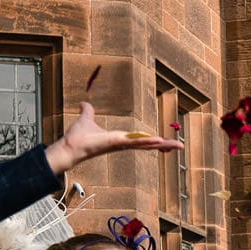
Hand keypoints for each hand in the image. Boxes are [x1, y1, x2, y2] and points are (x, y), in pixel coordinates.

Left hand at [44, 102, 182, 175]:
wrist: (70, 146)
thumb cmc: (78, 137)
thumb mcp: (86, 118)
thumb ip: (87, 111)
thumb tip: (84, 103)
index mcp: (120, 139)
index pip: (141, 140)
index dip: (154, 141)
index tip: (165, 141)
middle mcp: (124, 143)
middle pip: (149, 144)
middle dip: (165, 145)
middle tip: (180, 146)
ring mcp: (122, 144)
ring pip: (146, 144)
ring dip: (162, 145)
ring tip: (178, 145)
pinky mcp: (117, 143)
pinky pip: (135, 142)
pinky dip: (148, 141)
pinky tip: (160, 140)